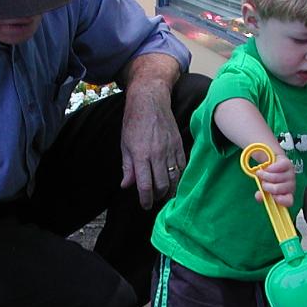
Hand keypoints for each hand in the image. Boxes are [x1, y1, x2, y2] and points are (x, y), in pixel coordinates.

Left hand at [119, 58, 184, 209]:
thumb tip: (127, 186)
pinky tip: (174, 181)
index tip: (144, 205)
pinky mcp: (179, 145)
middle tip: (153, 200)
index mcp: (140, 155)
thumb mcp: (124, 144)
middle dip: (157, 197)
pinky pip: (182, 166)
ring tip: (164, 195)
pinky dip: (179, 177)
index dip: (145, 199)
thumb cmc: (134, 122)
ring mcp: (170, 150)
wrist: (150, 101)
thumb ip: (127, 167)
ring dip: (170, 190)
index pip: (145, 185)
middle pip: (161, 185)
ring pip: (174, 178)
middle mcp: (157, 154)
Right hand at [254, 155, 295, 209]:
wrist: (273, 163)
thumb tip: (259, 196)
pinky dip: (268, 168)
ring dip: (264, 176)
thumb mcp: (265, 188)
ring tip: (260, 173)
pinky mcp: (287, 164)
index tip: (272, 196)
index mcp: (287, 195)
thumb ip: (262, 194)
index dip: (280, 200)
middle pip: (277, 189)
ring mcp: (290, 174)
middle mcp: (290, 185)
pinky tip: (266, 168)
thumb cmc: (270, 179)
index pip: (288, 201)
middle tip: (262, 183)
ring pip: (275, 178)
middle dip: (266, 186)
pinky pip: (276, 168)